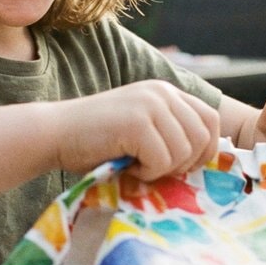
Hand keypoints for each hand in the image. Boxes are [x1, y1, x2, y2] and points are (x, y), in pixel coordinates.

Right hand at [53, 80, 219, 180]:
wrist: (55, 133)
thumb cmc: (95, 140)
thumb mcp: (142, 128)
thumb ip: (169, 134)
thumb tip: (204, 163)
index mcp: (165, 92)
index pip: (210, 119)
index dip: (205, 149)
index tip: (182, 166)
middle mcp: (162, 93)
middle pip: (203, 137)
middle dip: (185, 163)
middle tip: (157, 170)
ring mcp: (150, 105)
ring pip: (184, 152)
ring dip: (163, 169)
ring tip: (137, 166)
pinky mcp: (137, 122)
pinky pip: (162, 160)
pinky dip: (147, 173)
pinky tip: (127, 166)